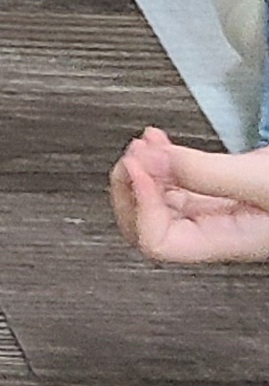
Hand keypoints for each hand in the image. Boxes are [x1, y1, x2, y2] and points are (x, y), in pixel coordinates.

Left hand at [111, 126, 268, 263]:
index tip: (139, 167)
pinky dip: (159, 159)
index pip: (158, 243)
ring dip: (141, 169)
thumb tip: (153, 161)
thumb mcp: (263, 181)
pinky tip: (159, 141)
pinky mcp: (222, 190)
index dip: (139, 206)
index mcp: (226, 241)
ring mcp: (217, 211)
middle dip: (130, 187)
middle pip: (146, 226)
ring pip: (157, 201)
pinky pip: (175, 182)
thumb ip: (209, 174)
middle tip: (135, 154)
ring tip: (145, 142)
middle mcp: (216, 231)